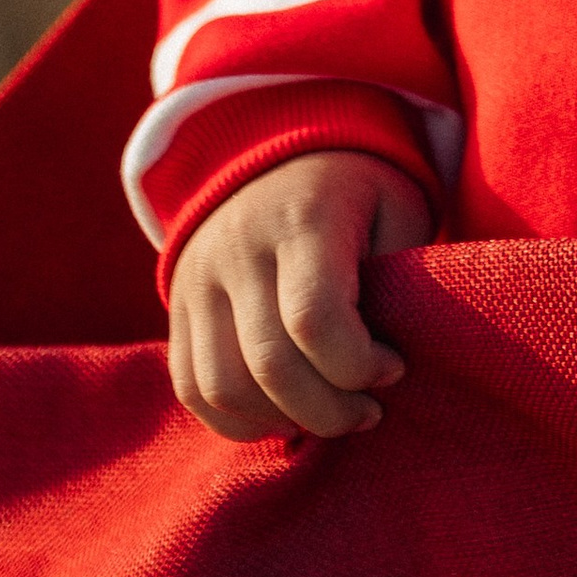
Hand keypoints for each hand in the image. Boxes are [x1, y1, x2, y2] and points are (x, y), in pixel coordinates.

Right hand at [167, 150, 435, 442]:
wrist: (282, 154)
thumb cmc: (360, 196)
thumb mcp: (397, 214)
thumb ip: (398, 284)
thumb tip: (388, 369)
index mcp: (303, 217)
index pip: (314, 317)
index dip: (359, 365)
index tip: (394, 368)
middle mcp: (239, 247)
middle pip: (270, 365)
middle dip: (328, 411)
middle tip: (368, 411)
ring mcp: (198, 278)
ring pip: (223, 387)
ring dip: (282, 422)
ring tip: (326, 415)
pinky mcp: (178, 307)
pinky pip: (192, 387)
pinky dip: (237, 422)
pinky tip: (283, 417)